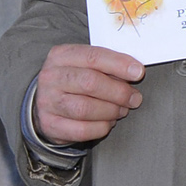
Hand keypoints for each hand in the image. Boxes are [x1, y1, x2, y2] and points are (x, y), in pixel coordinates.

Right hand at [32, 44, 146, 143]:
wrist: (47, 103)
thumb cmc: (74, 81)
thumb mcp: (85, 65)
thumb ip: (107, 66)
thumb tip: (134, 73)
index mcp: (61, 56)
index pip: (93, 57)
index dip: (119, 65)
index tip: (139, 73)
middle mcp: (50, 77)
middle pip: (90, 83)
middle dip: (119, 92)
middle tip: (134, 98)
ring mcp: (47, 102)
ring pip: (85, 108)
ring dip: (111, 111)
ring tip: (121, 110)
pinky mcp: (50, 124)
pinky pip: (81, 130)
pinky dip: (101, 127)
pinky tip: (107, 122)